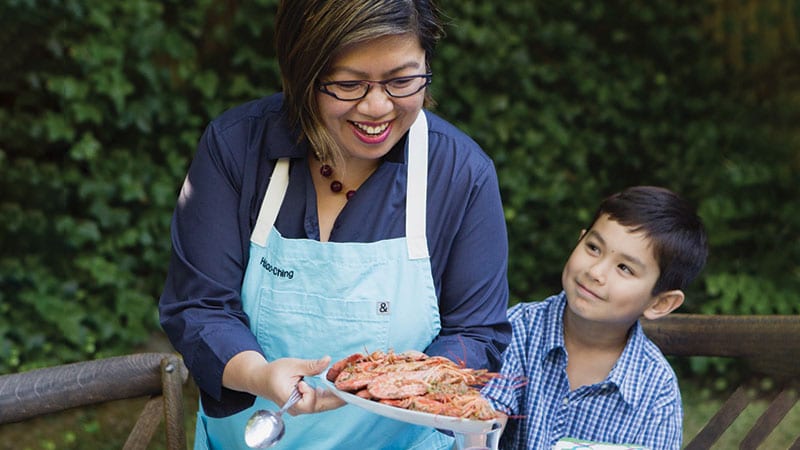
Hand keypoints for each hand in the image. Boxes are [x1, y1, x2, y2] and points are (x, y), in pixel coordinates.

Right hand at [223, 351, 345, 414]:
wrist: (260, 379)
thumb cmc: (273, 372)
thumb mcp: (292, 365)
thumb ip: (310, 366)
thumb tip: (328, 360)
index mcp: (290, 400)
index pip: (309, 403)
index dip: (312, 393)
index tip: (310, 382)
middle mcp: (297, 408)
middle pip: (321, 406)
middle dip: (337, 398)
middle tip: (353, 390)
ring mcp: (301, 408)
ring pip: (322, 405)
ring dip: (335, 396)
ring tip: (349, 387)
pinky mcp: (305, 404)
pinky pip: (320, 402)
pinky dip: (330, 395)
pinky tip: (338, 387)